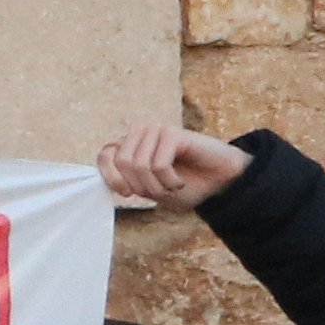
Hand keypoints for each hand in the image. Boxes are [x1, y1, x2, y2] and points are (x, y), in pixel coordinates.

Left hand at [95, 124, 250, 211]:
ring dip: (156, 186)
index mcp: (131, 146)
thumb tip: (107, 179)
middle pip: (122, 162)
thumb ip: (128, 181)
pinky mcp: (172, 133)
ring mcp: (157, 131)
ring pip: (139, 164)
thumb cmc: (186, 186)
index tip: (128, 193)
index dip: (111, 177)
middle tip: (160, 191)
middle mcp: (141, 135)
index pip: (104, 155)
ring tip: (172, 187)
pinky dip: (168, 181)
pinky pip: (158, 164)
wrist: (219, 184)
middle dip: (140, 186)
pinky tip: (179, 183)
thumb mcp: (150, 190)